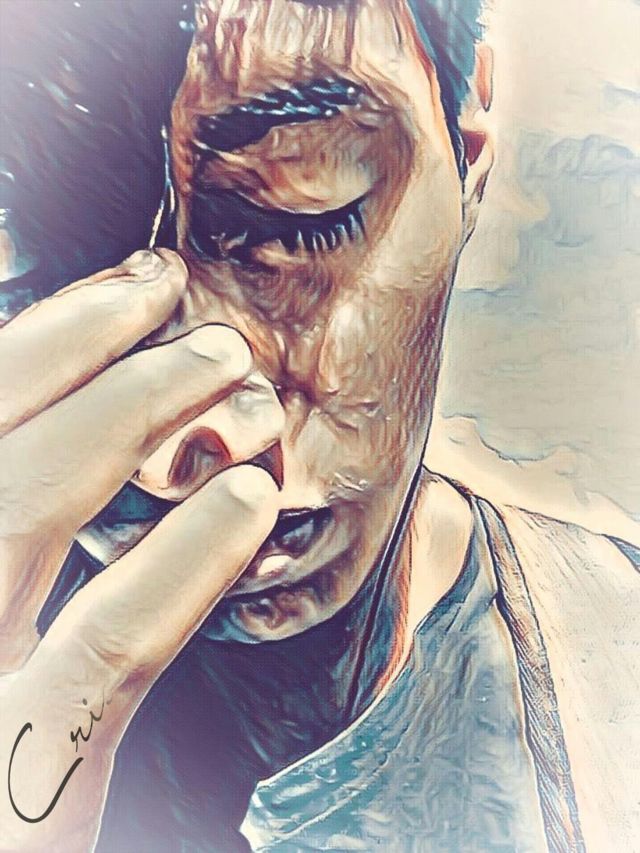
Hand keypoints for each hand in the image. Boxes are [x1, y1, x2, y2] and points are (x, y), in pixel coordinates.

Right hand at [0, 250, 280, 850]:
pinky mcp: (26, 780)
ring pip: (23, 508)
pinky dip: (176, 564)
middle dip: (75, 344)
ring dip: (127, 412)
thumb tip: (73, 423)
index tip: (121, 293)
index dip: (40, 342)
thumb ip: (26, 515)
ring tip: (220, 362)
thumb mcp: (4, 599)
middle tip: (166, 290)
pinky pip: (104, 651)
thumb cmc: (0, 735)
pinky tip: (240, 502)